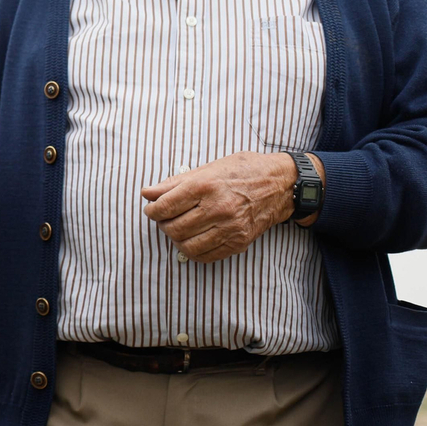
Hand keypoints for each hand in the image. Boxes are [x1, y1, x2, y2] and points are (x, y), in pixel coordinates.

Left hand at [141, 152, 300, 262]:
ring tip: (178, 229)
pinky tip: (193, 239)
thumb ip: (173, 184)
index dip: (152, 211)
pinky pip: (206, 256)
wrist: (279, 184)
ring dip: (176, 240)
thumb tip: (147, 193)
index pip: (166, 206)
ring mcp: (230, 227)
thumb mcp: (206, 169)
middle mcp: (218, 208)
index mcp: (205, 186)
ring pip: (187, 246)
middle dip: (163, 225)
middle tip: (165, 219)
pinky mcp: (239, 242)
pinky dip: (193, 251)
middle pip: (174, 228)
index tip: (152, 210)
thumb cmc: (241, 172)